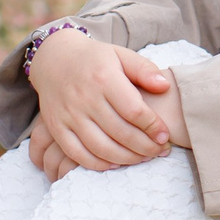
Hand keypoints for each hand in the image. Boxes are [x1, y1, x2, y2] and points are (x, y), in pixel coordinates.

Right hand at [27, 30, 182, 170]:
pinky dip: (98, 164)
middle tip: (159, 151)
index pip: (134, 111)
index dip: (153, 127)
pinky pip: (77, 153)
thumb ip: (144, 69)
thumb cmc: (95, 59)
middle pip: (121, 133)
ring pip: (101, 147)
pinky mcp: (56, 127)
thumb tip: (165, 86)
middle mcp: (85, 98)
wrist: (54, 58)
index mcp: (104, 78)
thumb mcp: (121, 55)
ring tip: (142, 158)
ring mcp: (69, 114)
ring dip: (126, 158)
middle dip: (145, 147)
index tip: (165, 135)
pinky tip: (115, 163)